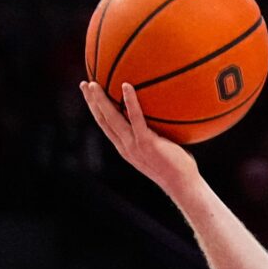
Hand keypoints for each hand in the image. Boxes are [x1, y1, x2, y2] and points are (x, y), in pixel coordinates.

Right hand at [79, 82, 202, 198]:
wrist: (182, 184)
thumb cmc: (177, 166)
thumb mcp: (161, 148)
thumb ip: (154, 132)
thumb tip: (159, 113)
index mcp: (125, 148)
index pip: (106, 126)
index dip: (95, 110)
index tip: (89, 95)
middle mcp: (125, 147)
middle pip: (103, 120)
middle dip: (91, 102)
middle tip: (84, 84)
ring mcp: (134, 145)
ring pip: (111, 119)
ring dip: (100, 100)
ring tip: (94, 84)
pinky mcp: (146, 143)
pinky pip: (135, 118)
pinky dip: (130, 101)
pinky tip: (126, 85)